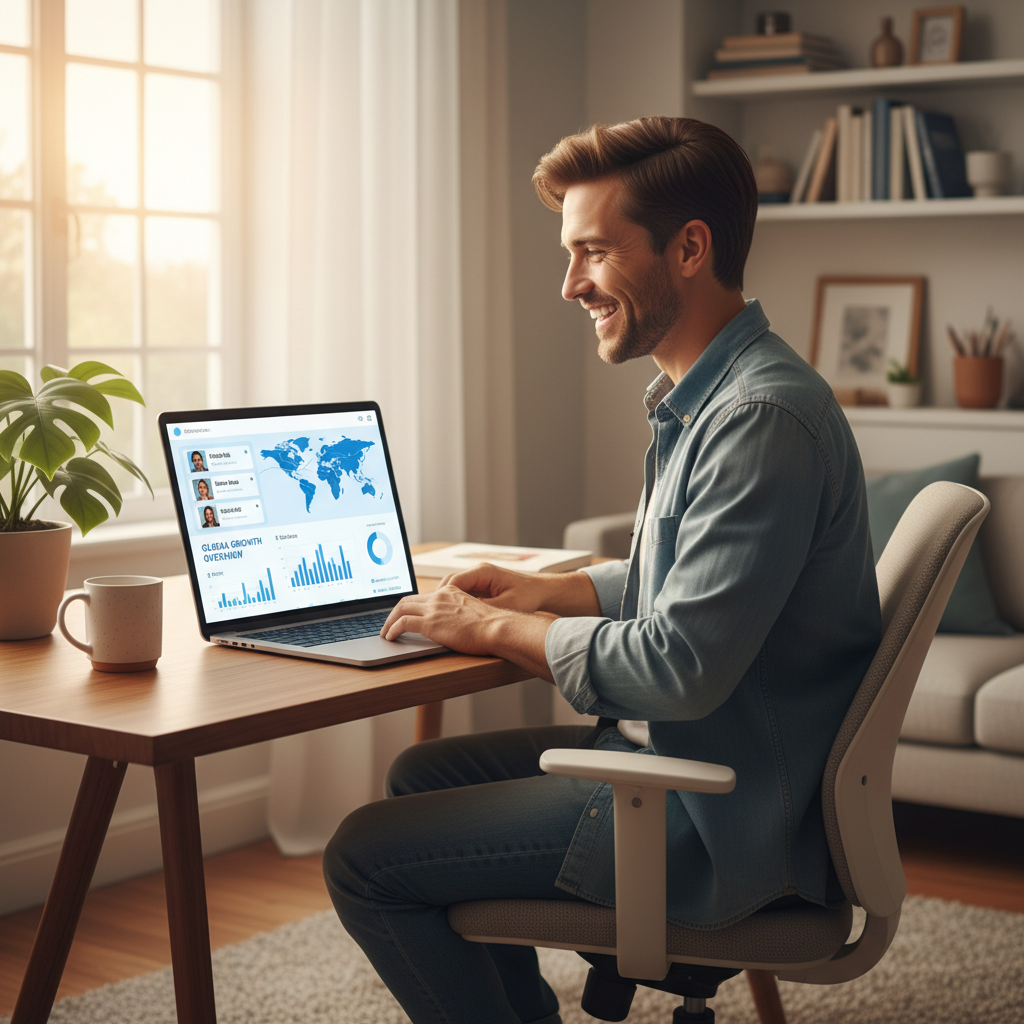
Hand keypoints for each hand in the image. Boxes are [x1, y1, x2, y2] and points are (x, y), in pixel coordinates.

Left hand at [380, 584, 555, 679]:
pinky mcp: (430, 622)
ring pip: (401, 608)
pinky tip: (390, 637)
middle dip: (395, 612)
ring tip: (385, 632)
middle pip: (408, 600)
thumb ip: (461, 616)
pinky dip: (393, 629)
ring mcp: (434, 608)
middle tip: (389, 623)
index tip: (404, 614)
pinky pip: (403, 622)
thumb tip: (455, 627)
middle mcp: (440, 596)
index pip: (424, 596)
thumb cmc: (493, 627)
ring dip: (389, 621)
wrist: (498, 628)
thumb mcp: (475, 615)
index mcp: (451, 592)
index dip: (410, 605)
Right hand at [438, 563, 546, 611]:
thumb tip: (466, 616)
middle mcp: (478, 572)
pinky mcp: (482, 587)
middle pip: (450, 583)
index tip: (436, 611)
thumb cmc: (528, 595)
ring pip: (454, 589)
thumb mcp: (507, 605)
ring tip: (440, 618)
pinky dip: (456, 605)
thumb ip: (485, 608)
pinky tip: (454, 618)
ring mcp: (479, 579)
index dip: (442, 597)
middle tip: (432, 616)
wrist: (541, 591)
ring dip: (447, 602)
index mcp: (483, 572)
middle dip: (440, 599)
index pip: (454, 581)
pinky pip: (463, 594)